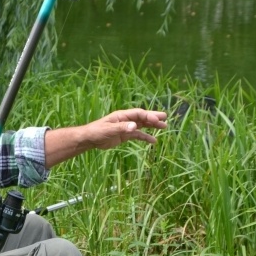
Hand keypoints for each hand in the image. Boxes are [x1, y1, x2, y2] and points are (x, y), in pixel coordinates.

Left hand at [44, 108, 167, 167]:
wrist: (89, 139)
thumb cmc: (97, 132)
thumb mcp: (108, 130)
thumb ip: (121, 128)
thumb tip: (135, 126)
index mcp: (122, 116)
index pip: (138, 114)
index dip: (148, 116)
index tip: (157, 120)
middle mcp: (125, 120)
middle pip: (142, 117)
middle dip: (153, 117)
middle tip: (165, 118)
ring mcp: (126, 127)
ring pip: (142, 125)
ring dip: (152, 126)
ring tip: (164, 127)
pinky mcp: (125, 135)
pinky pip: (138, 135)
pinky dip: (145, 137)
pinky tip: (153, 141)